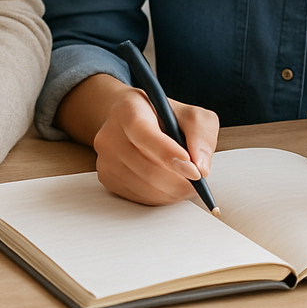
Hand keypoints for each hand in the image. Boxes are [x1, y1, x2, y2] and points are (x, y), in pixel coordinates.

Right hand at [92, 85, 218, 205]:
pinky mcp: (107, 178)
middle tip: (197, 179)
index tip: (193, 168)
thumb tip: (201, 166)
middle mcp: (110, 133)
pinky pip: (139, 198)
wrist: (132, 121)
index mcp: (128, 109)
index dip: (168, 153)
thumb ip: (201, 133)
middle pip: (147, 167)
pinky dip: (160, 197)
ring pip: (145, 187)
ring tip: (185, 180)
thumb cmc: (162, 117)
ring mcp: (105, 158)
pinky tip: (168, 184)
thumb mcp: (189, 114)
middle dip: (180, 180)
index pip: (143, 133)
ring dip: (172, 191)